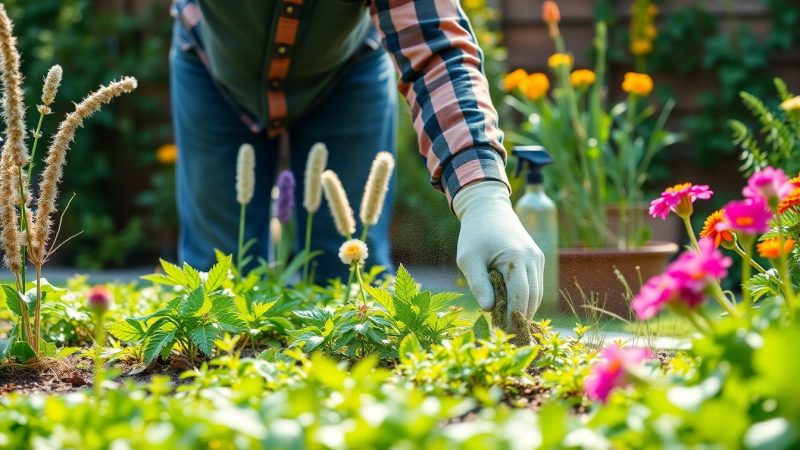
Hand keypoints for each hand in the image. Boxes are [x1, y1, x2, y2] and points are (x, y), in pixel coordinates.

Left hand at [453, 181, 544, 320]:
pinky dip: (527, 298)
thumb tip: (488, 310)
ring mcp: (538, 257)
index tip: (501, 331)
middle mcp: (532, 257)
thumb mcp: (468, 259)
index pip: (520, 295)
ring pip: (537, 293)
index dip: (513, 316)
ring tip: (508, 324)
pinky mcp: (537, 258)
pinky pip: (535, 284)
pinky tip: (512, 309)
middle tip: (506, 333)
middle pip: (533, 297)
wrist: (488, 209)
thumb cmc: (474, 235)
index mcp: (515, 257)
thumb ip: (478, 284)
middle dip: (521, 316)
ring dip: (525, 309)